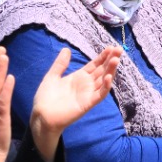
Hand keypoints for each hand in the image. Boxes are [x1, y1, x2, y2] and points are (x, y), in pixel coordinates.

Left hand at [30, 45, 119, 161]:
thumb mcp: (52, 76)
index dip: (103, 56)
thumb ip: (60, 64)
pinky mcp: (88, 103)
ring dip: (110, 71)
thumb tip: (66, 49)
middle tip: (119, 49)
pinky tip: (108, 77)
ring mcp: (88, 94)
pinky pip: (100, 95)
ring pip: (104, 81)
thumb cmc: (45, 98)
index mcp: (79, 77)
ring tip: (116, 59)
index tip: (111, 47)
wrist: (42, 115)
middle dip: (110, 60)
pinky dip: (106, 87)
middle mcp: (86, 84)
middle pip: (102, 70)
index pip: (95, 65)